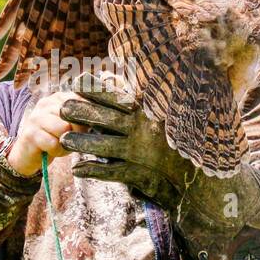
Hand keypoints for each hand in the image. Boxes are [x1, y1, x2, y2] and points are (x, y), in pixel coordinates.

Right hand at [5, 90, 82, 176]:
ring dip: (65, 142)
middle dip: (77, 130)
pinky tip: (50, 150)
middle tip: (69, 138)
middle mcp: (45, 103)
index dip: (86, 115)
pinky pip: (53, 143)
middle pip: (73, 114)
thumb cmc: (54, 138)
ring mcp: (36, 117)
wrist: (28, 154)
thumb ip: (82, 118)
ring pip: (63, 128)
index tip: (86, 126)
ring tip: (58, 144)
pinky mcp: (30, 133)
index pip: (80, 99)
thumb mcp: (71, 126)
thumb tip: (99, 116)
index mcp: (58, 98)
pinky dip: (56, 151)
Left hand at [57, 73, 193, 209]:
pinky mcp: (140, 175)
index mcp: (148, 112)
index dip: (95, 90)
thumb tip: (124, 81)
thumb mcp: (167, 117)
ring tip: (63, 141)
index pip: (117, 98)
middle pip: (105, 119)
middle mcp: (143, 130)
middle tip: (61, 108)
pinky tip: (77, 170)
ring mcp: (140, 153)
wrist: (198, 178)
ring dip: (82, 143)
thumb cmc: (181, 143)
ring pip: (103, 145)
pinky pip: (111, 172)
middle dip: (81, 113)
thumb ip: (147, 101)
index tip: (77, 83)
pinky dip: (93, 171)